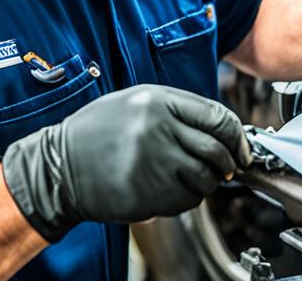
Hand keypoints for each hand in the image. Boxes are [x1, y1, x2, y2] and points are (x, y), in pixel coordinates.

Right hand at [1, 84, 251, 242]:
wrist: (59, 167)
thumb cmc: (98, 133)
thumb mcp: (137, 103)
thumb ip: (179, 111)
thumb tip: (224, 129)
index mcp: (158, 102)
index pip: (218, 117)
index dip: (238, 136)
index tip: (242, 148)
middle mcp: (157, 129)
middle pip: (217, 149)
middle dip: (228, 162)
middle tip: (226, 168)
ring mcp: (153, 163)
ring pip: (206, 178)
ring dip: (206, 182)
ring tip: (189, 178)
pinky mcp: (148, 194)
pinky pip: (187, 200)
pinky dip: (188, 198)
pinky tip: (170, 189)